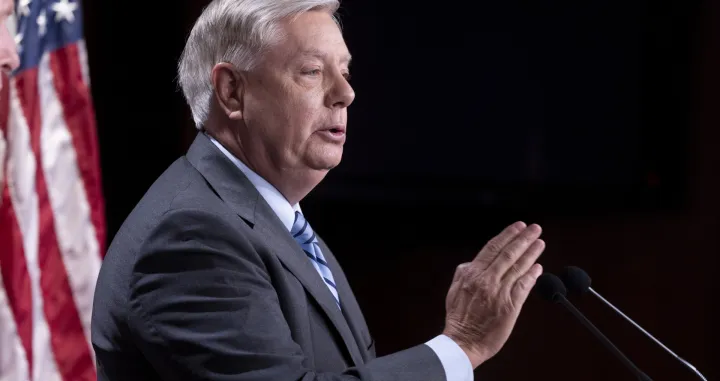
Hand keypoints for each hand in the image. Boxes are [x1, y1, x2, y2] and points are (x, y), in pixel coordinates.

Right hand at [442, 221, 544, 367]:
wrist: (463, 342)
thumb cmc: (459, 319)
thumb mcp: (454, 290)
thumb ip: (463, 273)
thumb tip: (472, 262)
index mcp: (472, 274)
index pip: (492, 248)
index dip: (507, 235)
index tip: (518, 226)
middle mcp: (486, 280)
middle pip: (508, 254)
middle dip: (523, 239)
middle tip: (535, 229)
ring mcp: (500, 292)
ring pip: (518, 267)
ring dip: (531, 253)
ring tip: (540, 243)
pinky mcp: (511, 306)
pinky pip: (524, 286)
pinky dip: (532, 275)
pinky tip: (538, 267)